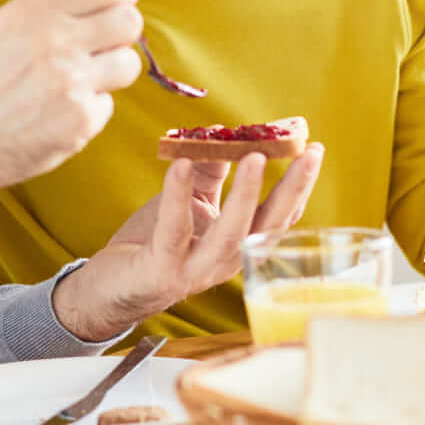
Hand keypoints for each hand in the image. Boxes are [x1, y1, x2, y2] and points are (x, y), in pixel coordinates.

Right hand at [0, 0, 142, 236]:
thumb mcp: (8, 21)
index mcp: (37, 9)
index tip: (110, 9)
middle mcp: (57, 39)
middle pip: (130, 21)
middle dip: (121, 34)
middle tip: (100, 48)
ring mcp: (71, 81)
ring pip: (128, 63)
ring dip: (110, 73)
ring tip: (79, 81)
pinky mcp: (80, 120)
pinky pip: (107, 105)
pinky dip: (87, 110)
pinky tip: (57, 113)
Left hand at [51, 143, 324, 341]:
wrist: (110, 287)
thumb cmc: (152, 243)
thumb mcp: (188, 203)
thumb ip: (209, 174)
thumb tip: (225, 137)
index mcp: (236, 244)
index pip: (278, 215)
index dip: (299, 185)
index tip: (314, 150)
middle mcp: (225, 261)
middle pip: (269, 226)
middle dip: (293, 189)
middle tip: (308, 154)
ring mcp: (197, 269)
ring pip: (231, 234)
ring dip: (246, 194)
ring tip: (254, 156)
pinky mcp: (164, 269)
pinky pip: (174, 229)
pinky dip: (178, 196)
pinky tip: (182, 165)